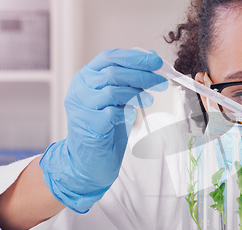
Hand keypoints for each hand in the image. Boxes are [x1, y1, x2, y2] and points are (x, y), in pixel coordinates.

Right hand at [39, 49, 166, 212]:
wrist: (87, 159)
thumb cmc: (104, 126)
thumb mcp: (115, 99)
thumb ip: (127, 82)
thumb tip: (152, 65)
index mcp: (86, 77)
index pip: (110, 57)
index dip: (135, 57)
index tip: (156, 61)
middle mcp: (80, 89)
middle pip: (113, 73)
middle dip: (142, 75)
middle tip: (161, 82)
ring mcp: (81, 107)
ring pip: (112, 91)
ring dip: (136, 93)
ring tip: (150, 100)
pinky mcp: (88, 125)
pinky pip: (111, 113)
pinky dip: (126, 112)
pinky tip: (133, 115)